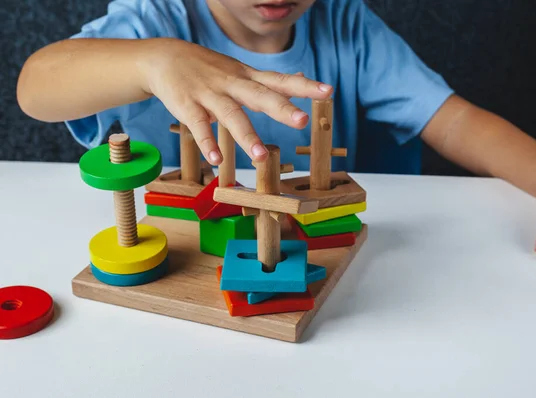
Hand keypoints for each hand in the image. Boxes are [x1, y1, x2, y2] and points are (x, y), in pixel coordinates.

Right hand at [139, 38, 332, 163]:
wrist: (164, 57)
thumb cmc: (209, 68)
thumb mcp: (241, 71)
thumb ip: (269, 81)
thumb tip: (300, 79)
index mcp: (248, 78)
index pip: (280, 81)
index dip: (304, 86)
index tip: (329, 91)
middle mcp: (233, 84)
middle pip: (260, 96)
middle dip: (281, 109)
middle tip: (302, 121)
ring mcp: (210, 95)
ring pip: (231, 115)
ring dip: (246, 136)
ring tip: (261, 157)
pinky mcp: (188, 106)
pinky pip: (199, 126)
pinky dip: (207, 142)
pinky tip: (216, 159)